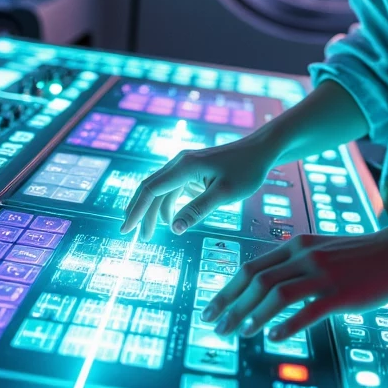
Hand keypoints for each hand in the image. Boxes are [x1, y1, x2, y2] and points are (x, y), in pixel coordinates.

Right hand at [119, 134, 272, 239]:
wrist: (261, 150)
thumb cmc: (246, 170)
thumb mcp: (224, 194)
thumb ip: (198, 210)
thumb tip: (173, 229)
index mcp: (184, 166)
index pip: (150, 190)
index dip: (136, 211)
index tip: (126, 230)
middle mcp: (179, 163)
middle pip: (150, 189)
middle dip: (139, 212)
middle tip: (132, 236)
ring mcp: (185, 166)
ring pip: (160, 190)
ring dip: (152, 211)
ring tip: (149, 234)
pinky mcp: (192, 170)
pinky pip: (172, 189)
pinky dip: (166, 204)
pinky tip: (168, 219)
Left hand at [201, 228, 387, 340]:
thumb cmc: (359, 254)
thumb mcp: (320, 248)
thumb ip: (293, 263)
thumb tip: (264, 284)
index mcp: (296, 246)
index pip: (251, 268)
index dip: (227, 290)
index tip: (210, 309)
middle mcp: (304, 257)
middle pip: (257, 281)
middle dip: (231, 306)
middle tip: (215, 327)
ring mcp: (322, 274)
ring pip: (276, 294)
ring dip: (252, 316)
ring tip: (239, 334)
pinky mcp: (340, 293)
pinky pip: (307, 310)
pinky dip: (287, 325)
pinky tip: (274, 337)